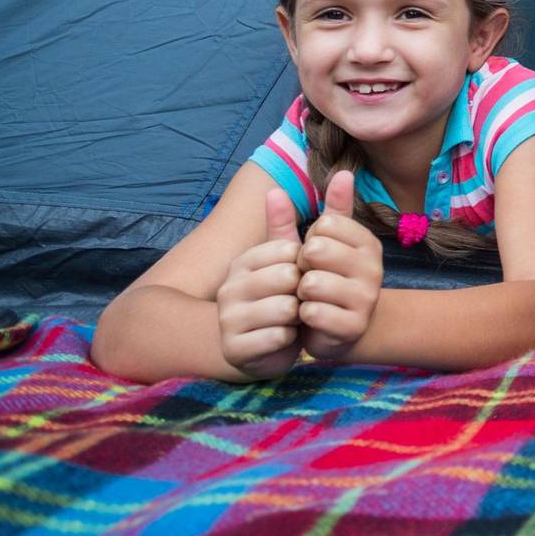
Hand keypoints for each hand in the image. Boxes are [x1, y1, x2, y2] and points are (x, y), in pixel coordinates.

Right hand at [216, 186, 302, 379]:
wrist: (265, 348)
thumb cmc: (281, 297)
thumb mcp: (287, 259)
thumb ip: (285, 223)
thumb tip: (275, 187)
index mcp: (243, 261)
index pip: (289, 250)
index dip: (307, 265)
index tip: (302, 276)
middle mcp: (230, 287)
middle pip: (288, 277)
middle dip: (304, 291)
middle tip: (299, 300)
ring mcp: (227, 318)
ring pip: (284, 308)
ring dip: (298, 316)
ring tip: (292, 319)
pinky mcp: (234, 348)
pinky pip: (278, 336)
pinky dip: (290, 338)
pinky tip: (284, 337)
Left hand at [296, 171, 382, 360]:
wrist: (339, 329)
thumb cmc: (325, 279)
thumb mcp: (319, 243)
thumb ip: (324, 209)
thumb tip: (340, 171)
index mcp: (367, 242)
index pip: (324, 224)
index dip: (308, 240)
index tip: (315, 256)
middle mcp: (374, 267)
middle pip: (316, 249)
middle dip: (301, 266)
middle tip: (309, 278)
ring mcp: (367, 298)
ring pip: (312, 282)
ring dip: (301, 293)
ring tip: (310, 299)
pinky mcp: (354, 326)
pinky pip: (312, 312)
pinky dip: (303, 315)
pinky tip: (312, 318)